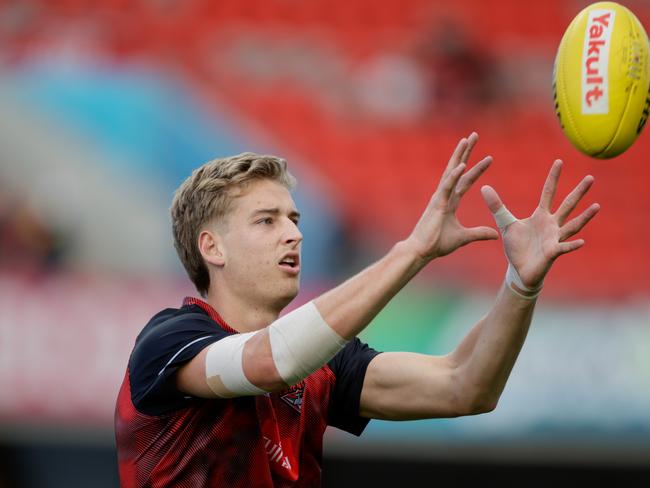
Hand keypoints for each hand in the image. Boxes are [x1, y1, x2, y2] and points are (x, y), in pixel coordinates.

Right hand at [406, 132, 498, 261]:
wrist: (421, 251)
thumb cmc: (436, 244)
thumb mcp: (463, 237)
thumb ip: (479, 233)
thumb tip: (496, 234)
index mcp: (450, 201)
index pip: (466, 181)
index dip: (477, 169)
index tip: (489, 158)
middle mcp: (444, 195)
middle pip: (457, 169)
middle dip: (466, 152)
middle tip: (474, 135)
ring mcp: (439, 198)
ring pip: (451, 172)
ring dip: (459, 155)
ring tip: (466, 140)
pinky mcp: (437, 204)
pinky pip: (447, 186)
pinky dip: (454, 175)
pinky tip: (462, 165)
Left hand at [481, 160, 599, 289]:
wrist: (519, 269)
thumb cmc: (517, 246)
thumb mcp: (505, 223)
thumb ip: (496, 206)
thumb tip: (483, 187)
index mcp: (540, 215)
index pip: (548, 192)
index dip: (553, 178)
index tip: (559, 161)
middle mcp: (552, 224)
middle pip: (567, 205)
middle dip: (578, 192)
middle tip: (590, 177)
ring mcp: (554, 238)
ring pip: (572, 225)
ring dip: (584, 217)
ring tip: (596, 206)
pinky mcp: (552, 253)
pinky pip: (563, 248)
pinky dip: (572, 245)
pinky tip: (582, 241)